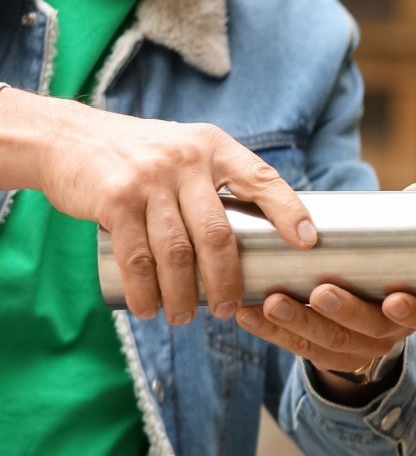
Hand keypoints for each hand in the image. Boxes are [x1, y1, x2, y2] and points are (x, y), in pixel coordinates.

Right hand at [0, 91, 313, 323]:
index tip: (307, 243)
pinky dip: (144, 290)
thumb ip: (218, 179)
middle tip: (230, 308)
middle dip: (228, 278)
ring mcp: (150, 179)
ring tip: (185, 317)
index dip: (289, 211)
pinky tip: (149, 308)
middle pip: (219, 232)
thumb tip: (263, 232)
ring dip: (184, 294)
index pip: (263, 179)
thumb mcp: (187, 150)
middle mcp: (187, 160)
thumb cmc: (140, 155)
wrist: (68, 138)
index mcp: (215, 146)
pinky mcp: (115, 199)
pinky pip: (136, 256)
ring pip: (177, 252)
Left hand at [233, 184, 415, 395]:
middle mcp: (390, 334)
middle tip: (320, 291)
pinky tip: (248, 315)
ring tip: (271, 301)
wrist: (366, 315)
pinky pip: (297, 347)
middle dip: (342, 311)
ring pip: (329, 341)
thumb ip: (405, 221)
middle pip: (369, 328)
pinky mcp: (323, 355)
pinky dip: (271, 332)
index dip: (409, 311)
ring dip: (298, 321)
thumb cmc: (382, 271)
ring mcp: (356, 349)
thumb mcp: (398, 249)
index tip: (394, 299)